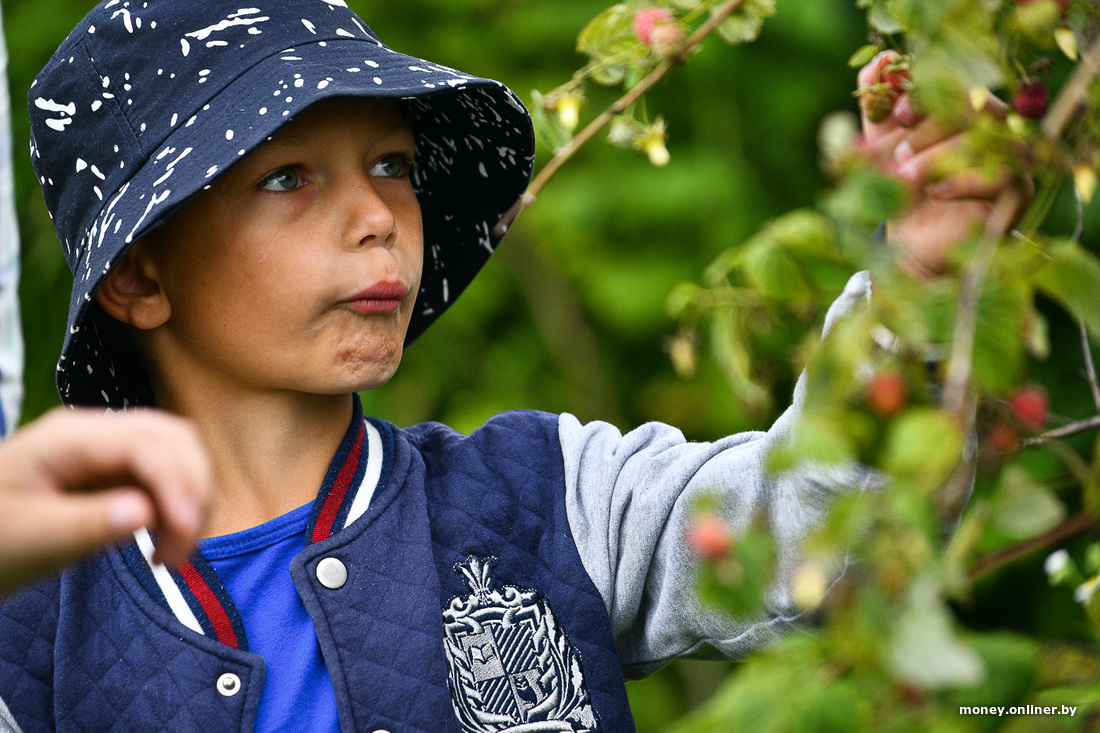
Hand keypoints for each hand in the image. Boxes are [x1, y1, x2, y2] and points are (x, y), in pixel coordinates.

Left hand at [0, 408, 211, 594]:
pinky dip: (179, 506)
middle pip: (175, 439)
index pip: (145, 445)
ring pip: (180, 455)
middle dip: (193, 490)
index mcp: (67, 439)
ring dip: (192, 499)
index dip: (176, 484)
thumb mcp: (26, 538)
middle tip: (183, 547)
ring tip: (173, 550)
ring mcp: (110, 450)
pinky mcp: (119, 472)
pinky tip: (164, 540)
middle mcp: (95, 433)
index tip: (185, 531)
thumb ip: (83, 524)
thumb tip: (143, 514)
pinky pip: (168, 477)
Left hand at [858, 51, 1032, 277]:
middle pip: (976, 108)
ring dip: (941, 156)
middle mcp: (994, 129)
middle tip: (897, 154)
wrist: (910, 246)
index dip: (928, 94)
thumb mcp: (878, 149)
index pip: (957, 85)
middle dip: (930, 128)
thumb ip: (877, 108)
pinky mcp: (1016, 196)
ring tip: (905, 177)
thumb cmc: (899, 191)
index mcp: (965, 111)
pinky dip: (964, 182)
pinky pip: (1005, 178)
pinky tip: (933, 193)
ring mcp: (1011, 160)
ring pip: (991, 141)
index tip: (896, 115)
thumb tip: (876, 64)